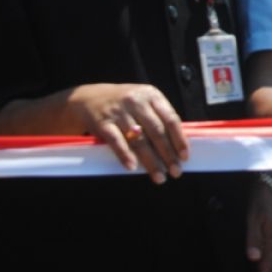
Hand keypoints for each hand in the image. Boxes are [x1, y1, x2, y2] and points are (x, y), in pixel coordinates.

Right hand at [67, 83, 187, 183]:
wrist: (87, 98)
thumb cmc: (123, 104)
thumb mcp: (143, 101)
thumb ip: (159, 117)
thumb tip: (178, 146)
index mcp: (151, 95)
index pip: (170, 119)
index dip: (179, 139)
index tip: (185, 157)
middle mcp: (136, 101)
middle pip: (157, 131)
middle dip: (168, 154)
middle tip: (176, 171)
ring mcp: (118, 112)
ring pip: (138, 139)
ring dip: (150, 161)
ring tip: (159, 176)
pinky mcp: (103, 123)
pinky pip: (116, 141)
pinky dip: (125, 155)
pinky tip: (132, 167)